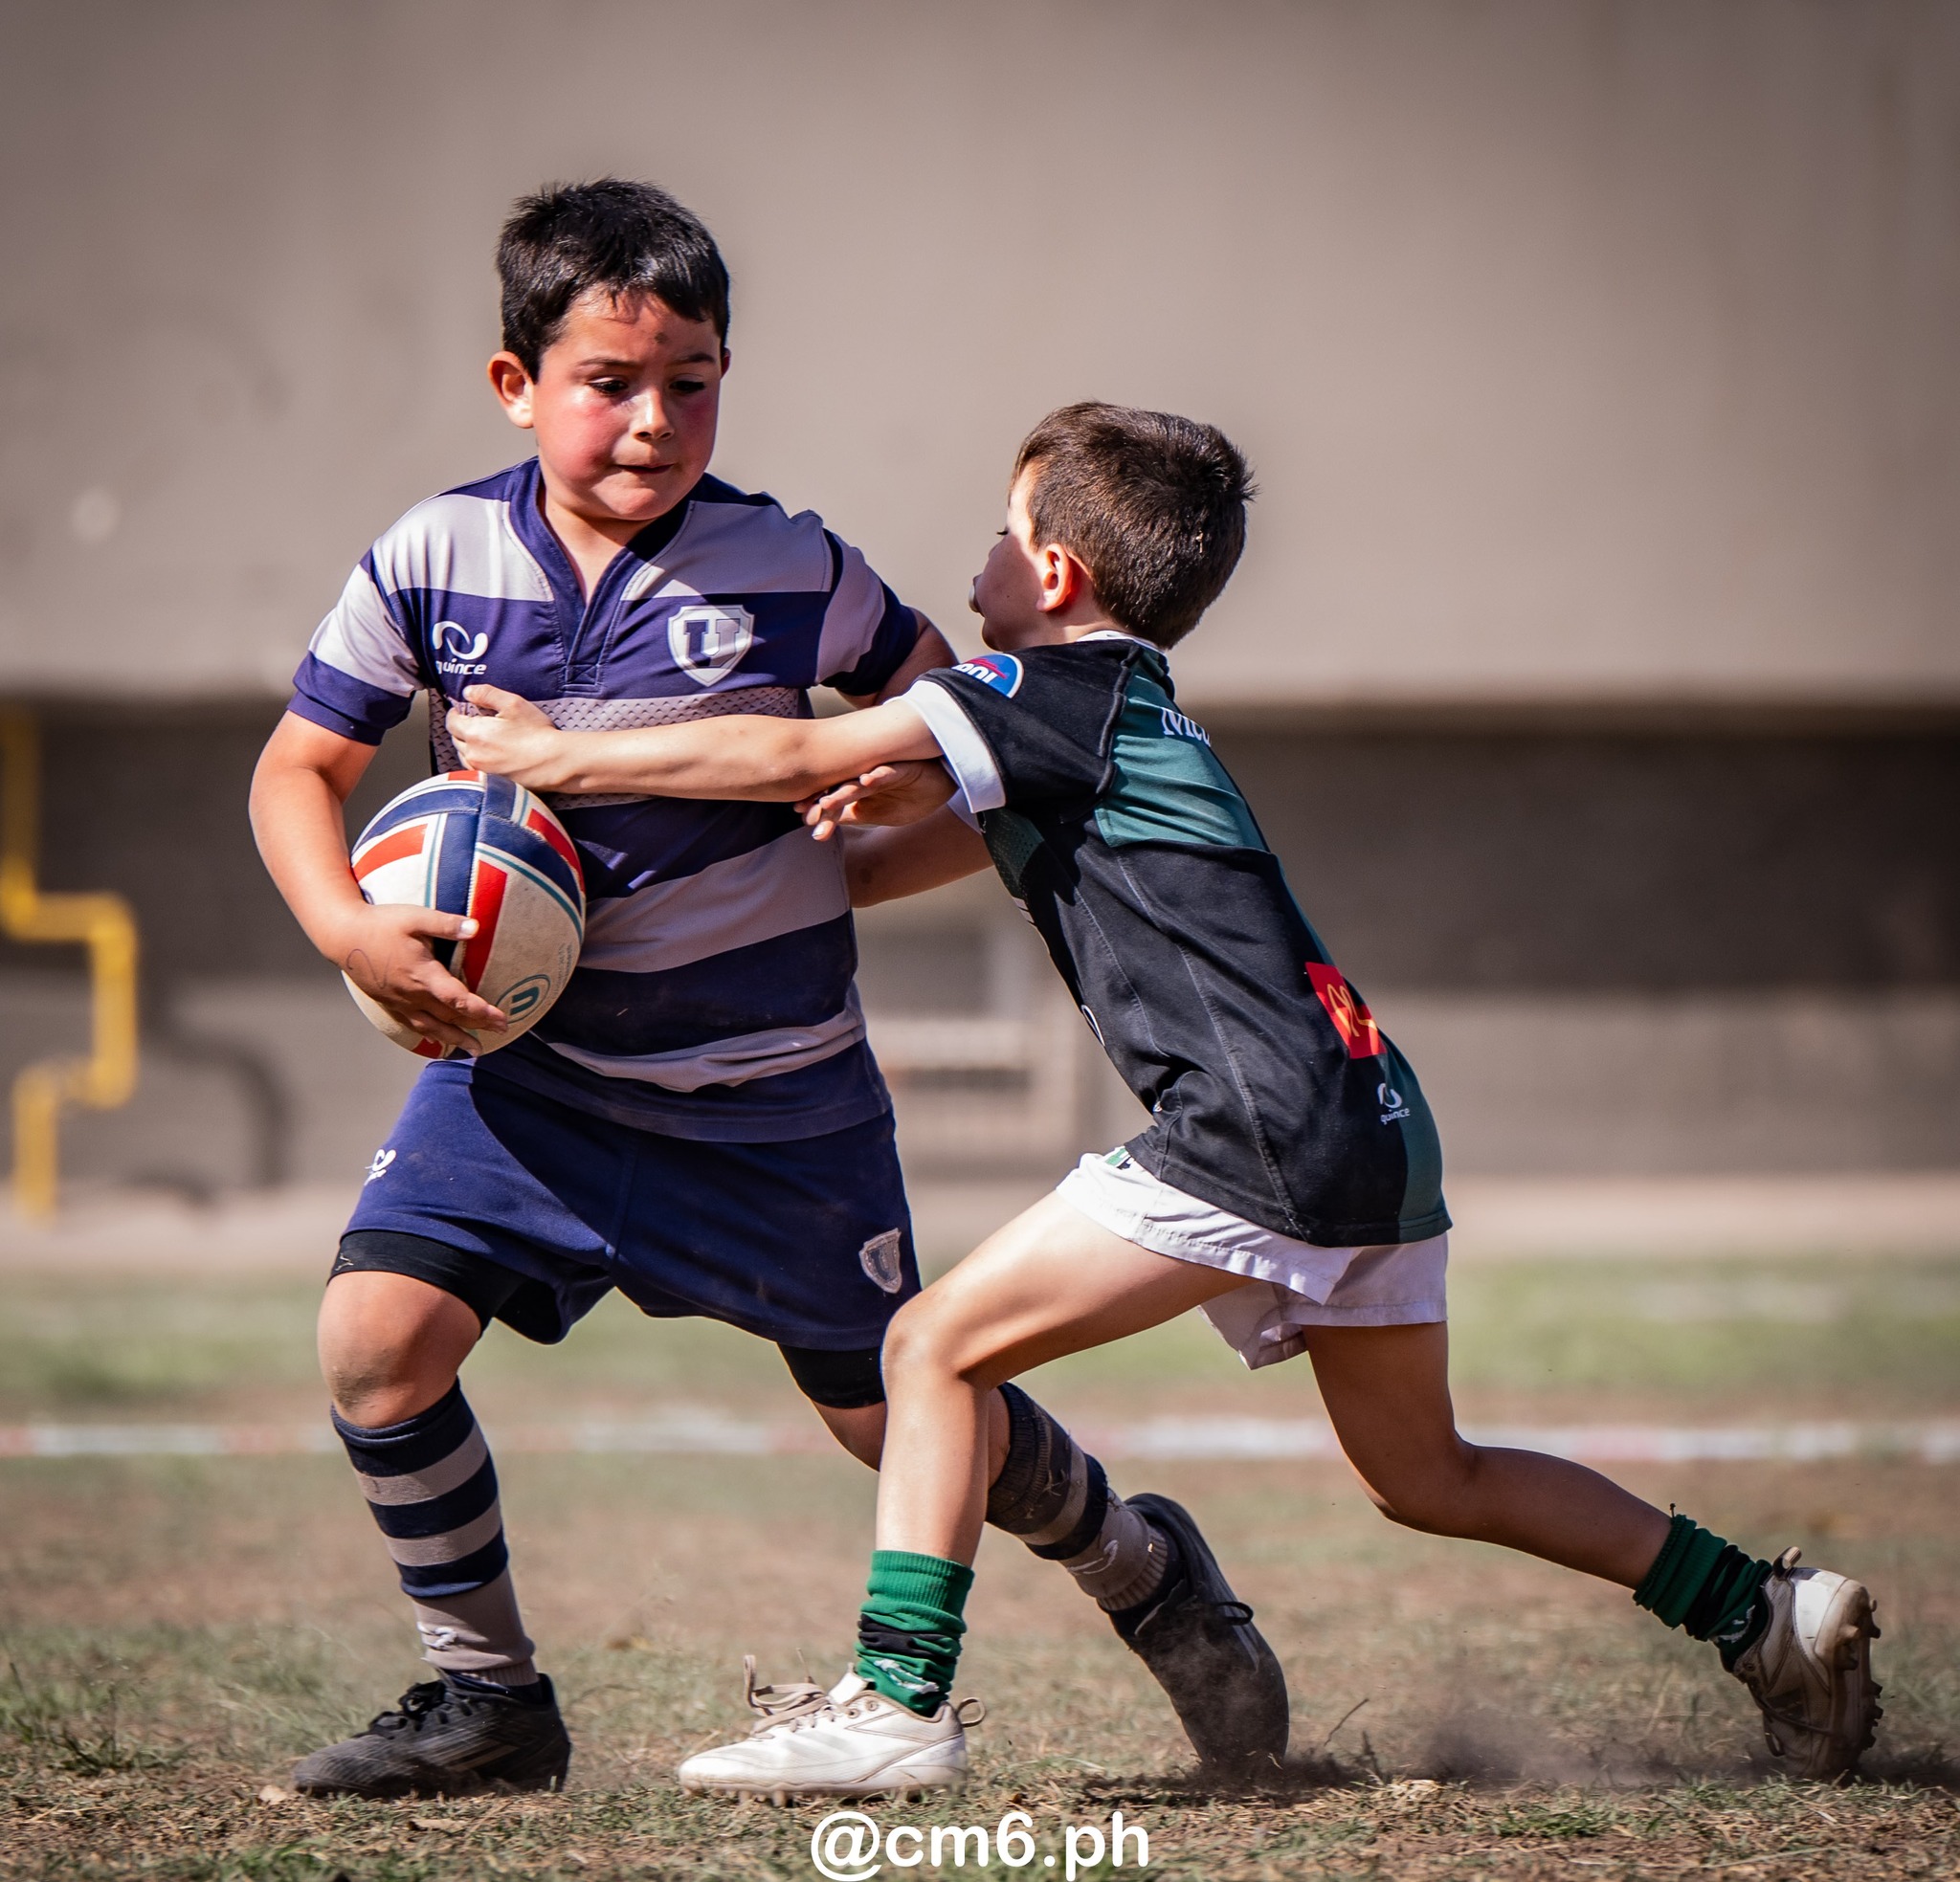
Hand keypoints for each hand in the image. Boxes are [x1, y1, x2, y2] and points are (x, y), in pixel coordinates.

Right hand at [328, 902, 508, 1054]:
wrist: (342, 935)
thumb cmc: (381, 923)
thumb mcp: (415, 917)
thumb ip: (446, 924)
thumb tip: (476, 927)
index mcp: (423, 974)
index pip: (458, 1000)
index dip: (482, 1012)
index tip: (503, 1019)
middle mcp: (412, 994)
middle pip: (451, 1017)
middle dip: (478, 1026)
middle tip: (502, 1031)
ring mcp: (399, 1001)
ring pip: (432, 1027)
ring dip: (456, 1039)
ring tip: (475, 1050)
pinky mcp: (389, 1003)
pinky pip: (413, 1025)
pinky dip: (431, 1035)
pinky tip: (439, 1039)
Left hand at [449, 685, 566, 786]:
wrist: (554, 762)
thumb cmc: (536, 733)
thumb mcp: (513, 704)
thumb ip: (487, 694)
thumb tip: (468, 692)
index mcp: (474, 733)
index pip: (451, 722)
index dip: (455, 713)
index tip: (461, 710)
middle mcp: (473, 754)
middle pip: (456, 739)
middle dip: (461, 729)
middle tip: (473, 723)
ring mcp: (481, 771)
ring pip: (464, 756)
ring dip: (468, 746)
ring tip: (482, 740)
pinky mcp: (491, 782)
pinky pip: (475, 770)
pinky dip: (477, 761)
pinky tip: (490, 757)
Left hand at [797, 762, 955, 839]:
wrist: (940, 784)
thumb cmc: (908, 796)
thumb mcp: (879, 814)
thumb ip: (853, 815)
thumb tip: (823, 822)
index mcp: (857, 788)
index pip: (833, 798)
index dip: (817, 807)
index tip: (801, 817)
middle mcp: (865, 778)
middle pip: (839, 790)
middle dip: (824, 803)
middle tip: (806, 812)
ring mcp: (881, 772)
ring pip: (858, 782)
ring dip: (843, 792)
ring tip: (828, 801)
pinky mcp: (902, 769)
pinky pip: (888, 772)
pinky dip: (877, 776)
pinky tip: (867, 781)